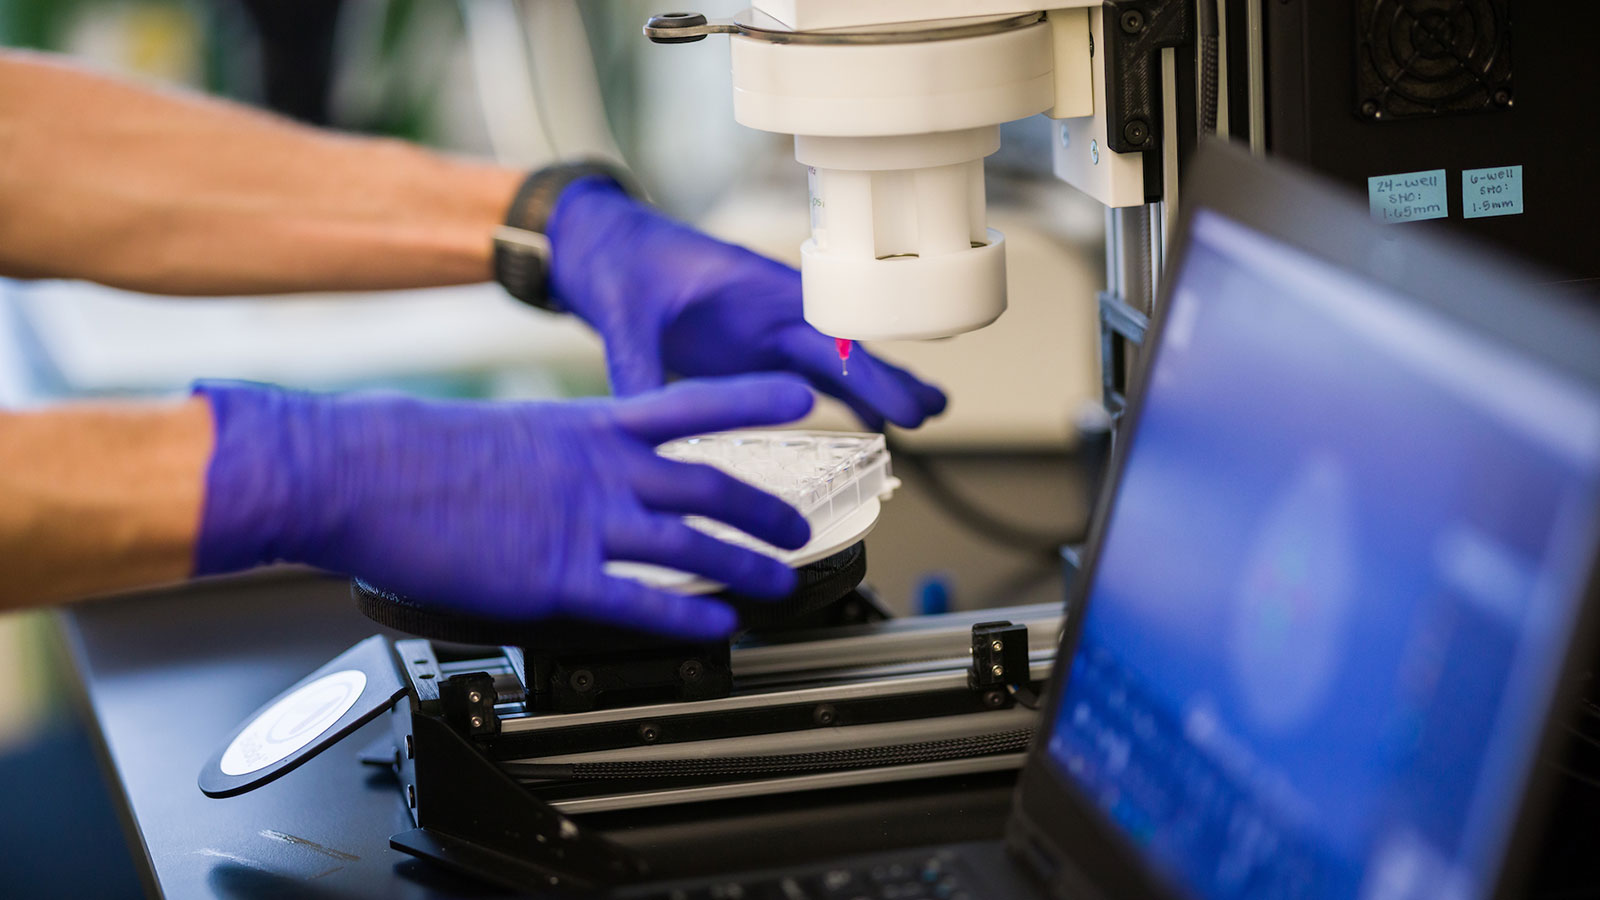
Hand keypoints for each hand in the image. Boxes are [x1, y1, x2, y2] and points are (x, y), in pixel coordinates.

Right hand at [192, 376, 815, 638]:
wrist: (363, 471)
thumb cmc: (414, 449)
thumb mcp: (505, 433)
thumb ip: (554, 455)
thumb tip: (567, 476)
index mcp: (585, 426)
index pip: (689, 405)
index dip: (750, 401)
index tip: (797, 398)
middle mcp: (599, 469)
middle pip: (707, 485)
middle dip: (762, 507)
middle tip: (797, 525)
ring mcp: (583, 521)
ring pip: (691, 545)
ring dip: (745, 565)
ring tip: (781, 582)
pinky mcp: (555, 576)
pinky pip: (640, 601)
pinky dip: (686, 617)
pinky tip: (716, 628)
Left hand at [546, 177, 947, 430]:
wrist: (601, 252)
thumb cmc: (620, 264)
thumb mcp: (626, 315)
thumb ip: (636, 367)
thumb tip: (641, 417)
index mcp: (758, 295)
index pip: (828, 335)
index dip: (868, 369)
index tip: (903, 397)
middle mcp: (774, 316)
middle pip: (846, 353)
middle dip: (891, 382)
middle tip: (935, 412)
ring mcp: (766, 338)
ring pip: (837, 369)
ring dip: (878, 392)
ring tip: (927, 418)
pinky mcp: (751, 355)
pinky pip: (806, 381)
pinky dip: (843, 400)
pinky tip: (874, 422)